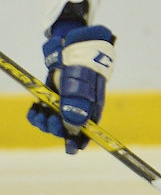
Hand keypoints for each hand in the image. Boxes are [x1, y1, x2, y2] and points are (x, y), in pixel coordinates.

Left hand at [27, 22, 114, 153]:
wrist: (74, 45)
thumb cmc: (82, 64)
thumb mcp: (79, 82)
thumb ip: (76, 104)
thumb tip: (72, 126)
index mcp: (92, 108)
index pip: (89, 132)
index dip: (80, 142)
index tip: (71, 149)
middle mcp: (80, 109)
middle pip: (68, 130)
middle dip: (56, 130)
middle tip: (49, 121)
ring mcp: (66, 103)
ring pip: (54, 123)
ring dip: (44, 123)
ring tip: (38, 114)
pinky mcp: (53, 97)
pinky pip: (43, 112)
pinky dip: (36, 114)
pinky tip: (34, 108)